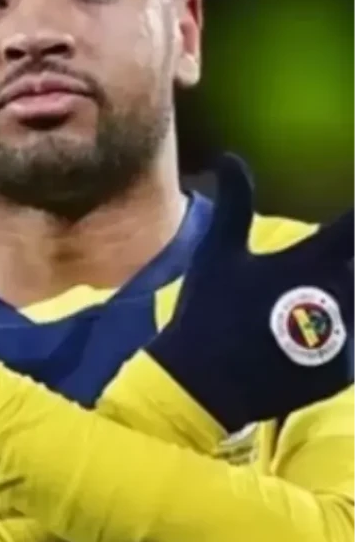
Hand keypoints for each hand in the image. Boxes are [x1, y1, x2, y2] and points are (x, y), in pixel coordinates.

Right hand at [145, 154, 354, 432]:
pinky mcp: (346, 371)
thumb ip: (235, 204)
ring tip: (335, 297)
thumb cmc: (207, 311)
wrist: (202, 384)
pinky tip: (325, 337)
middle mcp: (339, 297)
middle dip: (354, 265)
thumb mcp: (217, 254)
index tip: (354, 224)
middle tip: (342, 265)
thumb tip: (229, 157)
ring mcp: (346, 338)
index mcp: (311, 263)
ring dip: (352, 299)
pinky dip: (347, 339)